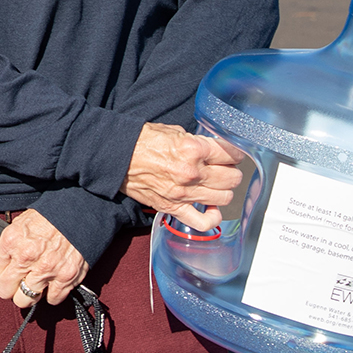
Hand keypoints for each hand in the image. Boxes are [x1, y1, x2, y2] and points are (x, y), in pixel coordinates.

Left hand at [0, 209, 88, 308]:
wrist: (79, 212)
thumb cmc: (49, 216)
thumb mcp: (19, 224)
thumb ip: (4, 247)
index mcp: (11, 242)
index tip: (6, 272)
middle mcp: (26, 258)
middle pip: (5, 291)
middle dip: (10, 288)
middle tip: (18, 281)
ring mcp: (46, 270)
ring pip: (25, 300)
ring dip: (29, 294)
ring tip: (34, 284)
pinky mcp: (65, 277)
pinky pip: (52, 299)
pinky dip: (52, 295)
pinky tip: (52, 284)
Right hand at [122, 122, 245, 214]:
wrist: (117, 156)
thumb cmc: (141, 141)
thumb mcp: (173, 130)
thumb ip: (196, 141)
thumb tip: (211, 148)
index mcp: (193, 149)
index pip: (231, 153)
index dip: (236, 152)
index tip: (234, 153)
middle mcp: (192, 172)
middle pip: (232, 177)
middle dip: (232, 171)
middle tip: (226, 168)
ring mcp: (184, 193)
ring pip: (224, 198)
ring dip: (224, 191)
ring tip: (218, 185)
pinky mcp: (173, 208)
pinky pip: (203, 222)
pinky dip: (212, 217)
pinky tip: (211, 208)